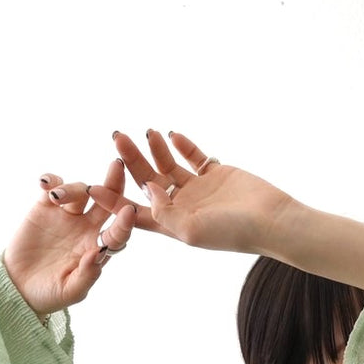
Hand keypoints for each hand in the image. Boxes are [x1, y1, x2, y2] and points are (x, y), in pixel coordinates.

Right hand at [2, 156, 136, 318]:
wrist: (19, 287)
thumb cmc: (49, 294)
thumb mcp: (71, 291)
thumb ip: (88, 274)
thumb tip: (100, 252)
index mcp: (99, 249)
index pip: (118, 232)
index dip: (124, 222)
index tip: (128, 210)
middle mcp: (87, 228)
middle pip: (106, 201)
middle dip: (113, 184)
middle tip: (116, 167)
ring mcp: (67, 216)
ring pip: (79, 191)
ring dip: (73, 189)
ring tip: (57, 197)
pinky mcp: (44, 207)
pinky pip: (52, 186)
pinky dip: (51, 181)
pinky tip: (45, 183)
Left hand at [87, 128, 295, 255]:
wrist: (273, 220)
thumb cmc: (235, 232)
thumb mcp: (192, 230)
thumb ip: (164, 213)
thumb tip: (147, 190)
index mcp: (174, 225)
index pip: (135, 213)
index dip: (113, 201)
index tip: (91, 185)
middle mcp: (183, 207)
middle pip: (148, 183)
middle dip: (131, 162)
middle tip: (117, 138)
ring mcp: (199, 190)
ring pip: (168, 166)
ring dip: (155, 149)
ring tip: (145, 131)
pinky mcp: (216, 174)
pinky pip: (193, 156)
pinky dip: (182, 145)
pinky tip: (172, 134)